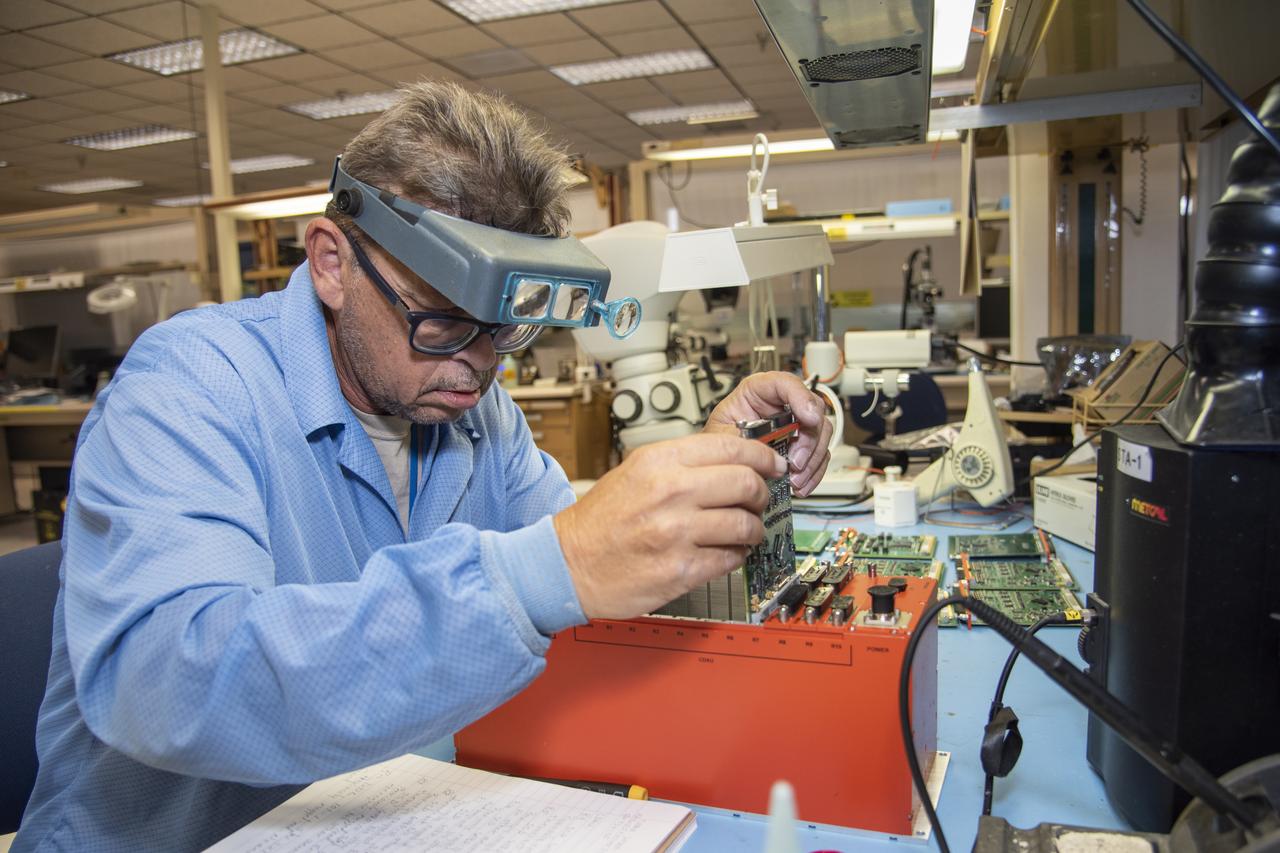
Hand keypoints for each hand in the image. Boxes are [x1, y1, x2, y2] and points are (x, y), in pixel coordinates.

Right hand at [554, 433, 785, 618]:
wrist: (567, 563)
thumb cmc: (600, 521)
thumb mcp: (635, 472)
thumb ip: (682, 463)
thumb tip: (733, 460)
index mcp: (659, 461)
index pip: (732, 447)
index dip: (763, 456)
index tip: (773, 464)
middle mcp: (670, 493)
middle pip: (746, 483)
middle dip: (762, 493)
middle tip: (760, 499)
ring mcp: (676, 533)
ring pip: (745, 524)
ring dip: (754, 529)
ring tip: (745, 531)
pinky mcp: (681, 570)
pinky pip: (730, 559)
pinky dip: (737, 556)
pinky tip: (727, 552)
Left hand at [703, 372, 832, 496]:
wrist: (718, 460)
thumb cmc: (717, 440)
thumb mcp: (718, 436)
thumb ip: (738, 440)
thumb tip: (761, 452)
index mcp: (757, 392)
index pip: (784, 383)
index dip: (800, 396)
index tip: (808, 418)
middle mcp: (780, 404)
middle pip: (812, 409)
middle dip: (809, 440)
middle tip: (795, 463)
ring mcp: (794, 424)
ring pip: (821, 433)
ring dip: (812, 460)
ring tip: (795, 480)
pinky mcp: (802, 444)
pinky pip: (819, 455)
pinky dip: (813, 472)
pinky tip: (800, 484)